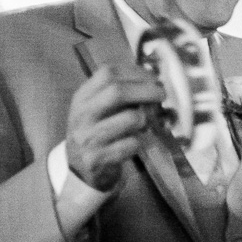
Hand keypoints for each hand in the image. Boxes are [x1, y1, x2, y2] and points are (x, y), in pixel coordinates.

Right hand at [65, 65, 164, 191]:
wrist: (79, 169)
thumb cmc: (98, 133)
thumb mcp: (99, 109)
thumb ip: (120, 93)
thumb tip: (156, 80)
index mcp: (82, 97)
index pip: (108, 73)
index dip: (136, 72)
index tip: (154, 78)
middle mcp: (82, 114)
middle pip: (118, 91)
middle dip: (148, 90)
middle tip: (162, 95)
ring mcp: (87, 137)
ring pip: (131, 118)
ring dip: (148, 118)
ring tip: (149, 122)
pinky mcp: (97, 158)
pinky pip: (133, 143)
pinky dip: (144, 141)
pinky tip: (141, 141)